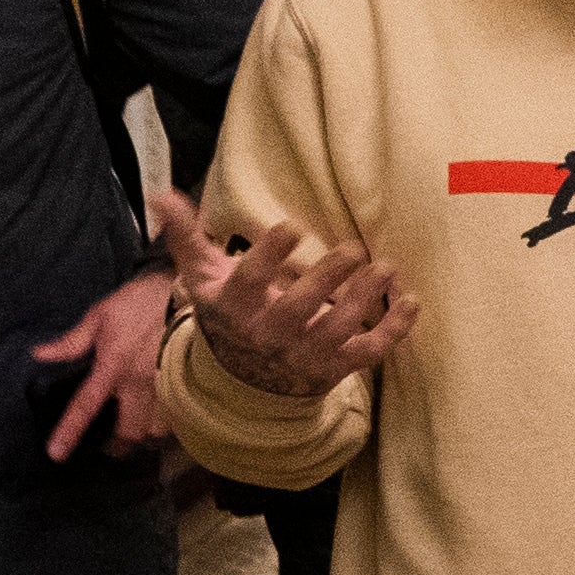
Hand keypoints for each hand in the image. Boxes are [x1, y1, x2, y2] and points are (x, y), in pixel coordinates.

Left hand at [33, 231, 184, 459]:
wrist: (188, 291)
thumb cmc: (140, 301)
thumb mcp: (100, 315)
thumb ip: (72, 341)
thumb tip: (40, 354)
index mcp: (113, 367)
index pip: (86, 405)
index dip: (69, 431)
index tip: (56, 455)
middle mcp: (141, 384)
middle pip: (130, 432)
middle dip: (119, 445)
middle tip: (110, 444)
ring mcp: (167, 387)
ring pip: (157, 431)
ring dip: (145, 436)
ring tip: (137, 431)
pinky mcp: (188, 385)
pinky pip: (177, 418)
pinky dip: (166, 424)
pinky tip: (160, 418)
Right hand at [157, 197, 414, 400]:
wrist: (244, 379)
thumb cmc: (228, 313)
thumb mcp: (203, 279)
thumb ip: (187, 238)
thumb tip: (162, 196)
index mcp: (235, 309)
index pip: (250, 283)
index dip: (269, 256)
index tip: (291, 227)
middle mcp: (269, 336)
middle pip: (298, 308)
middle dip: (327, 279)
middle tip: (354, 249)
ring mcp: (304, 355)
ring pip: (338, 330)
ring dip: (365, 300)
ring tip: (386, 267)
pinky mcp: (335, 368)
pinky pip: (368, 353)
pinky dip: (394, 332)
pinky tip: (413, 302)